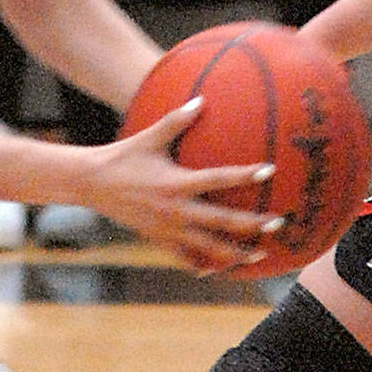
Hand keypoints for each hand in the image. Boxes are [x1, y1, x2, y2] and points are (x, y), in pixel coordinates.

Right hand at [83, 99, 278, 270]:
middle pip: (223, 221)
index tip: (269, 170)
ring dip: (237, 253)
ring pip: (209, 247)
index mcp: (177, 183)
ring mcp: (169, 229)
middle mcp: (176, 210)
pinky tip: (223, 270)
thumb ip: (177, 120)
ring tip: (261, 255)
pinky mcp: (160, 240)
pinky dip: (205, 266)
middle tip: (279, 223)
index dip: (245, 174)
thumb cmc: (124, 156)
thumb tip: (202, 100)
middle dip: (253, 224)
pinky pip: (187, 258)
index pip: (219, 179)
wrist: (92, 183)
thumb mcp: (150, 137)